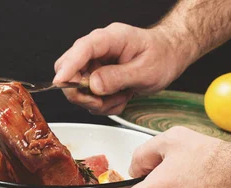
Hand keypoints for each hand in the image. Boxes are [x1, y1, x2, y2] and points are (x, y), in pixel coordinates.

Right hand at [53, 23, 193, 114]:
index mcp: (111, 38)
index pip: (82, 49)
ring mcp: (94, 65)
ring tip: (121, 96)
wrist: (169, 57)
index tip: (60, 82)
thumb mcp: (146, 70)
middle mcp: (98, 50)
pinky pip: (88, 98)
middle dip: (81, 92)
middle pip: (69, 70)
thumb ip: (118, 77)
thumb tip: (93, 85)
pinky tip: (120, 97)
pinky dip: (103, 105)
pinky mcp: (95, 78)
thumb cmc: (162, 56)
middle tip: (101, 100)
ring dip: (97, 102)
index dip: (69, 66)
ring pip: (76, 89)